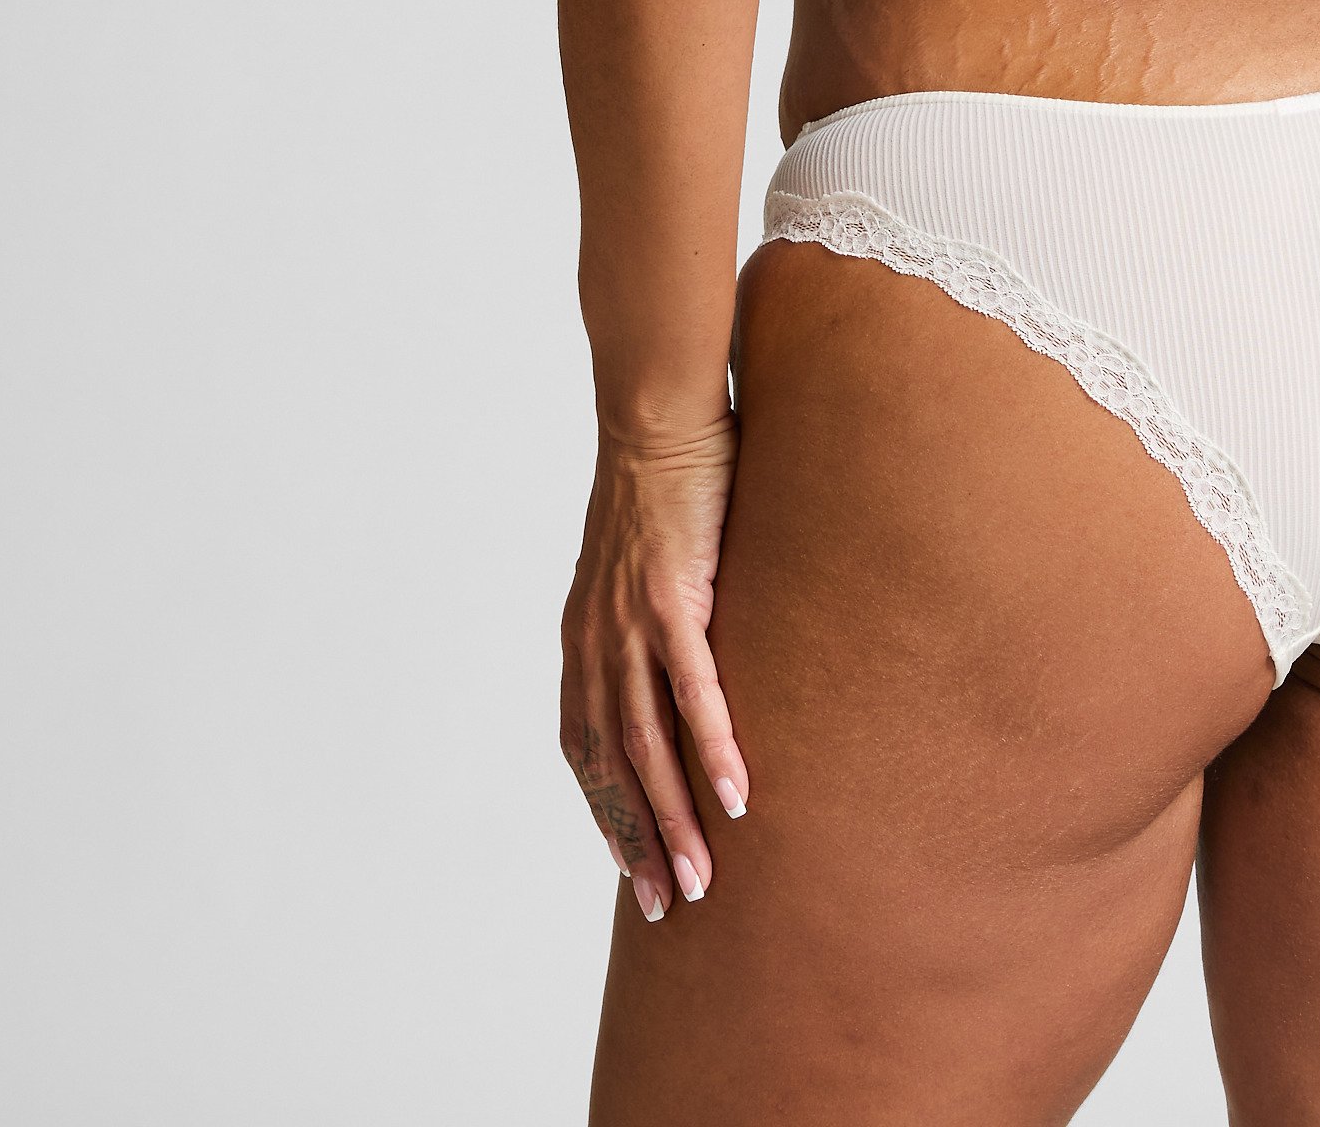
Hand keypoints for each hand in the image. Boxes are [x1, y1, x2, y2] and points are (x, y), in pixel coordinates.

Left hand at [560, 414, 747, 919]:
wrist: (656, 413)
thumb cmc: (662, 483)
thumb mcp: (640, 566)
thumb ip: (651, 616)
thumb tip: (681, 656)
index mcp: (582, 639)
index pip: (583, 749)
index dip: (604, 813)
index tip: (631, 870)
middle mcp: (594, 642)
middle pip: (609, 765)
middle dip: (636, 842)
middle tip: (665, 907)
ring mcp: (629, 623)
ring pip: (646, 745)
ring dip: (673, 819)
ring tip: (701, 880)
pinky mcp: (673, 598)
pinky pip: (693, 690)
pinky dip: (713, 748)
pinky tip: (737, 796)